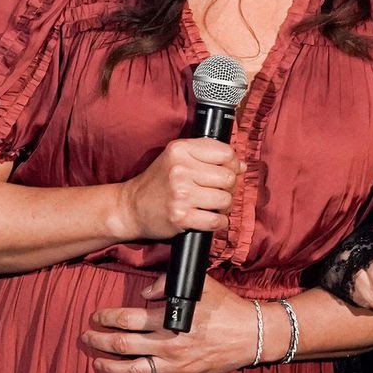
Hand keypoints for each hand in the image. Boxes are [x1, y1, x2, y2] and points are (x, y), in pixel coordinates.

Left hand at [82, 275, 258, 372]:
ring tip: (97, 361)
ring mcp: (174, 365)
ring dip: (109, 367)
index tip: (96, 315)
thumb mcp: (200, 287)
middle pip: (121, 345)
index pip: (126, 319)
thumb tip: (145, 292)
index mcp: (170, 320)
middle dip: (98, 341)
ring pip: (131, 371)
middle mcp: (168, 345)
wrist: (251, 334)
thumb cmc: (227, 308)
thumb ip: (169, 284)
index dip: (106, 317)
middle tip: (87, 336)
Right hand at [114, 138, 243, 240]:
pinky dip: (218, 223)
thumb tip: (242, 165)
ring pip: (226, 200)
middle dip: (228, 188)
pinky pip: (217, 221)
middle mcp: (180, 170)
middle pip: (229, 178)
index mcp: (180, 150)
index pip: (226, 153)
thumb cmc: (158, 182)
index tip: (225, 171)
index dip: (232, 164)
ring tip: (210, 205)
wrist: (131, 207)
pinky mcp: (181, 217)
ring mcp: (181, 194)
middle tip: (215, 192)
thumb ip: (209, 156)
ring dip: (223, 207)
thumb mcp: (177, 158)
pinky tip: (208, 218)